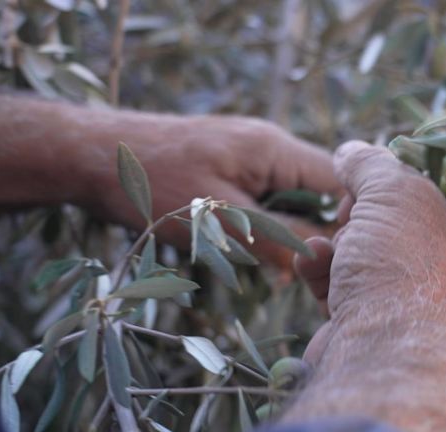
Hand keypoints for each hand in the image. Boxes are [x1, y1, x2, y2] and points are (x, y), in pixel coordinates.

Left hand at [77, 112, 341, 270]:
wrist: (93, 155)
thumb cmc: (155, 186)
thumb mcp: (220, 222)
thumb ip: (277, 237)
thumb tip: (324, 258)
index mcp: (275, 149)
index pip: (340, 181)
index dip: (353, 220)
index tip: (348, 260)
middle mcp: (271, 145)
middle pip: (322, 189)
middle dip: (322, 229)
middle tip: (315, 272)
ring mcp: (252, 152)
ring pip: (297, 195)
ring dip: (295, 229)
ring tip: (286, 267)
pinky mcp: (234, 164)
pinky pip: (271, 194)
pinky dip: (271, 221)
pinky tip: (259, 250)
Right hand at [295, 141, 445, 359]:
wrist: (379, 358)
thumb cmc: (407, 268)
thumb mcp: (395, 192)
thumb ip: (373, 164)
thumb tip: (351, 152)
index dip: (415, 174)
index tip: (386, 171)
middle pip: (407, 222)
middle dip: (367, 213)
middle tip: (354, 211)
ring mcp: (421, 308)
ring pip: (374, 252)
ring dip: (343, 242)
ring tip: (335, 246)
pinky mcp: (380, 329)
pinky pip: (354, 286)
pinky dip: (330, 273)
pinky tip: (315, 265)